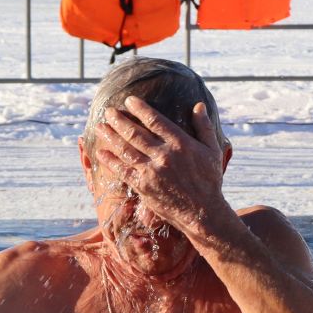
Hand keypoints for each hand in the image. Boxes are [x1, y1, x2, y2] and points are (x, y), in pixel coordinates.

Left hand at [94, 97, 231, 239]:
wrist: (203, 212)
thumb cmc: (210, 180)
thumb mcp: (212, 150)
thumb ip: (204, 127)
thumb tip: (198, 105)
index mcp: (180, 143)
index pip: (155, 120)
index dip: (140, 109)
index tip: (129, 100)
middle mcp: (164, 155)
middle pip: (135, 133)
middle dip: (118, 120)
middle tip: (107, 111)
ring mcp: (152, 171)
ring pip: (126, 149)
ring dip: (110, 137)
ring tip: (100, 127)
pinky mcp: (144, 187)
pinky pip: (123, 171)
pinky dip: (111, 161)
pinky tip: (101, 152)